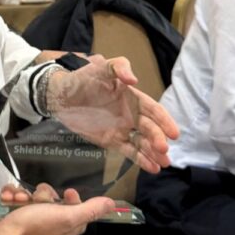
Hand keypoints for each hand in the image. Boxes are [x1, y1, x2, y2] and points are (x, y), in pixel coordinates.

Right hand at [0, 183, 113, 234]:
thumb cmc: (35, 229)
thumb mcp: (67, 217)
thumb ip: (89, 210)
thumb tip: (112, 204)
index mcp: (66, 227)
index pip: (76, 209)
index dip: (72, 198)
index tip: (66, 192)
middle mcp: (50, 225)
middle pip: (52, 198)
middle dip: (42, 194)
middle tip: (37, 200)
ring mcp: (30, 221)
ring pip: (32, 196)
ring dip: (22, 193)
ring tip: (17, 199)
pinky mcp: (14, 217)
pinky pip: (16, 198)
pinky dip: (11, 195)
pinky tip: (7, 198)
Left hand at [48, 55, 178, 172]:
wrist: (61, 94)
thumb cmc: (83, 77)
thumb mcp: (101, 67)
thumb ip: (119, 68)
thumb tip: (134, 79)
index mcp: (133, 98)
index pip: (153, 110)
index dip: (164, 121)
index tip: (174, 133)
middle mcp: (131, 114)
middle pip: (150, 129)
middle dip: (158, 139)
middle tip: (163, 149)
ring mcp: (122, 129)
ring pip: (142, 143)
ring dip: (154, 153)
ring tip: (163, 164)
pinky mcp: (111, 141)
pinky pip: (129, 151)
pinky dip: (141, 160)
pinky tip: (152, 168)